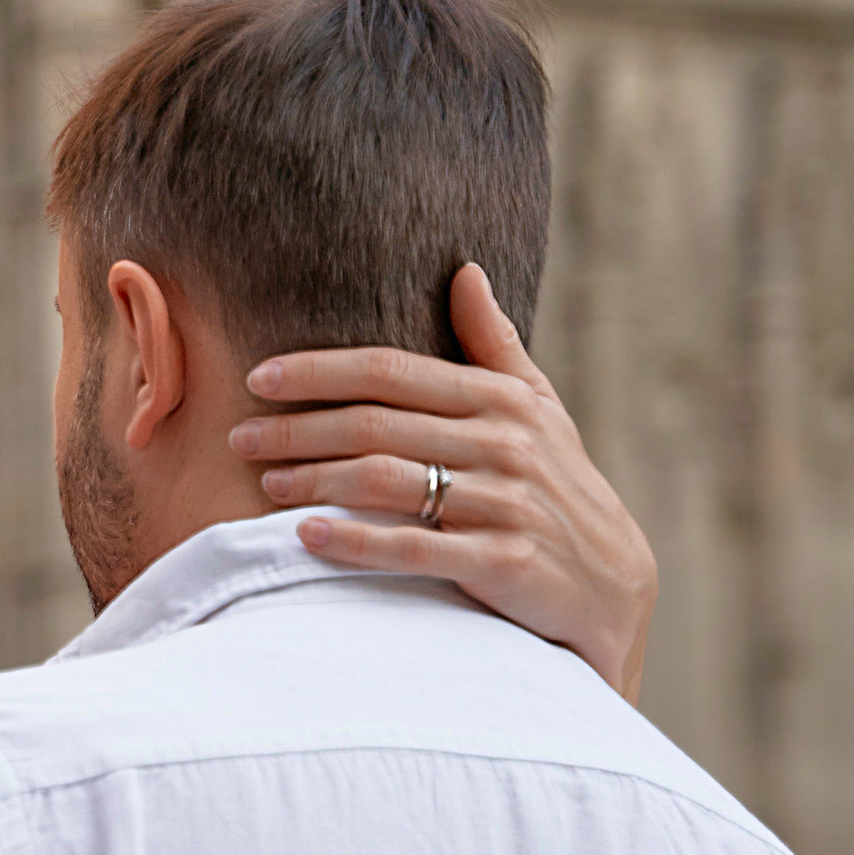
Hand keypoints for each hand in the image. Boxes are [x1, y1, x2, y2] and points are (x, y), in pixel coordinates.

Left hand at [229, 264, 657, 701]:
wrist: (614, 584)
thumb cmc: (559, 486)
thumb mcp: (537, 409)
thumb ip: (494, 344)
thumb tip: (465, 270)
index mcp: (502, 400)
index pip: (393, 372)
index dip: (320, 371)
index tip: (259, 378)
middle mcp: (504, 444)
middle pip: (377, 425)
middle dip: (298, 429)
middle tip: (240, 438)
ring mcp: (505, 504)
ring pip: (387, 481)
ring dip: (314, 481)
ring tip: (264, 485)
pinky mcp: (504, 562)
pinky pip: (414, 548)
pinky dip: (355, 541)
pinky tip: (306, 536)